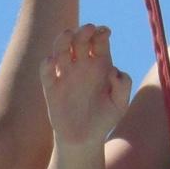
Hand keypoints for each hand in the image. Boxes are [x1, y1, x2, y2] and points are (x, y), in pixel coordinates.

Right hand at [42, 24, 131, 146]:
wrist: (84, 140)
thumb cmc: (104, 120)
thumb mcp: (120, 104)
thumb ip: (123, 85)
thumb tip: (113, 70)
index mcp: (100, 65)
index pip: (99, 40)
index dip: (100, 32)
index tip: (104, 31)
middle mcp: (81, 65)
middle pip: (80, 40)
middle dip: (83, 31)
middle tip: (88, 28)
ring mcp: (65, 75)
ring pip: (60, 49)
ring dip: (62, 39)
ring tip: (68, 34)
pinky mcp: (51, 87)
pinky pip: (47, 71)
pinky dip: (47, 64)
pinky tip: (52, 61)